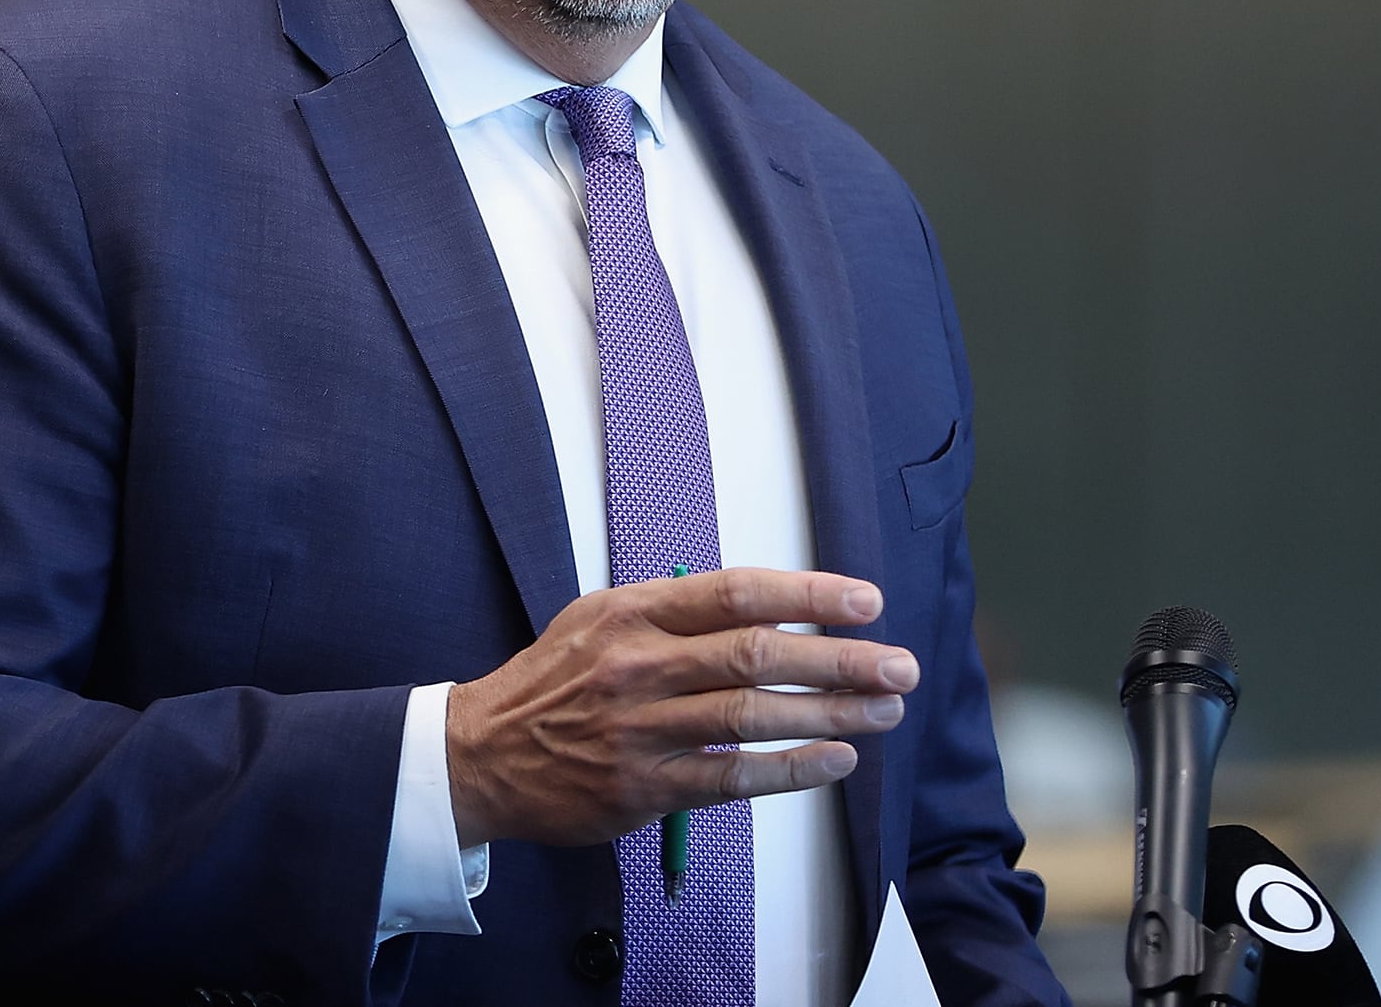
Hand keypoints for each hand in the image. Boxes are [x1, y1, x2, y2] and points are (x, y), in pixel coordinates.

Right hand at [443, 568, 916, 847]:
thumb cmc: (556, 680)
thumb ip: (677, 610)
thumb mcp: (602, 617)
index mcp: (634, 612)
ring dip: (830, 714)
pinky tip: (835, 761)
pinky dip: (790, 769)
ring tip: (883, 712)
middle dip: (840, 660)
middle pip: (758, 655)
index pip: (737, 592)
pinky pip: (732, 778)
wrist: (482, 753)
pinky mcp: (642, 787)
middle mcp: (639, 664)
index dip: (808, 595)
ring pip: (753, 717)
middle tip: (898, 666)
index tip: (866, 601)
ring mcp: (641, 729)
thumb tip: (770, 607)